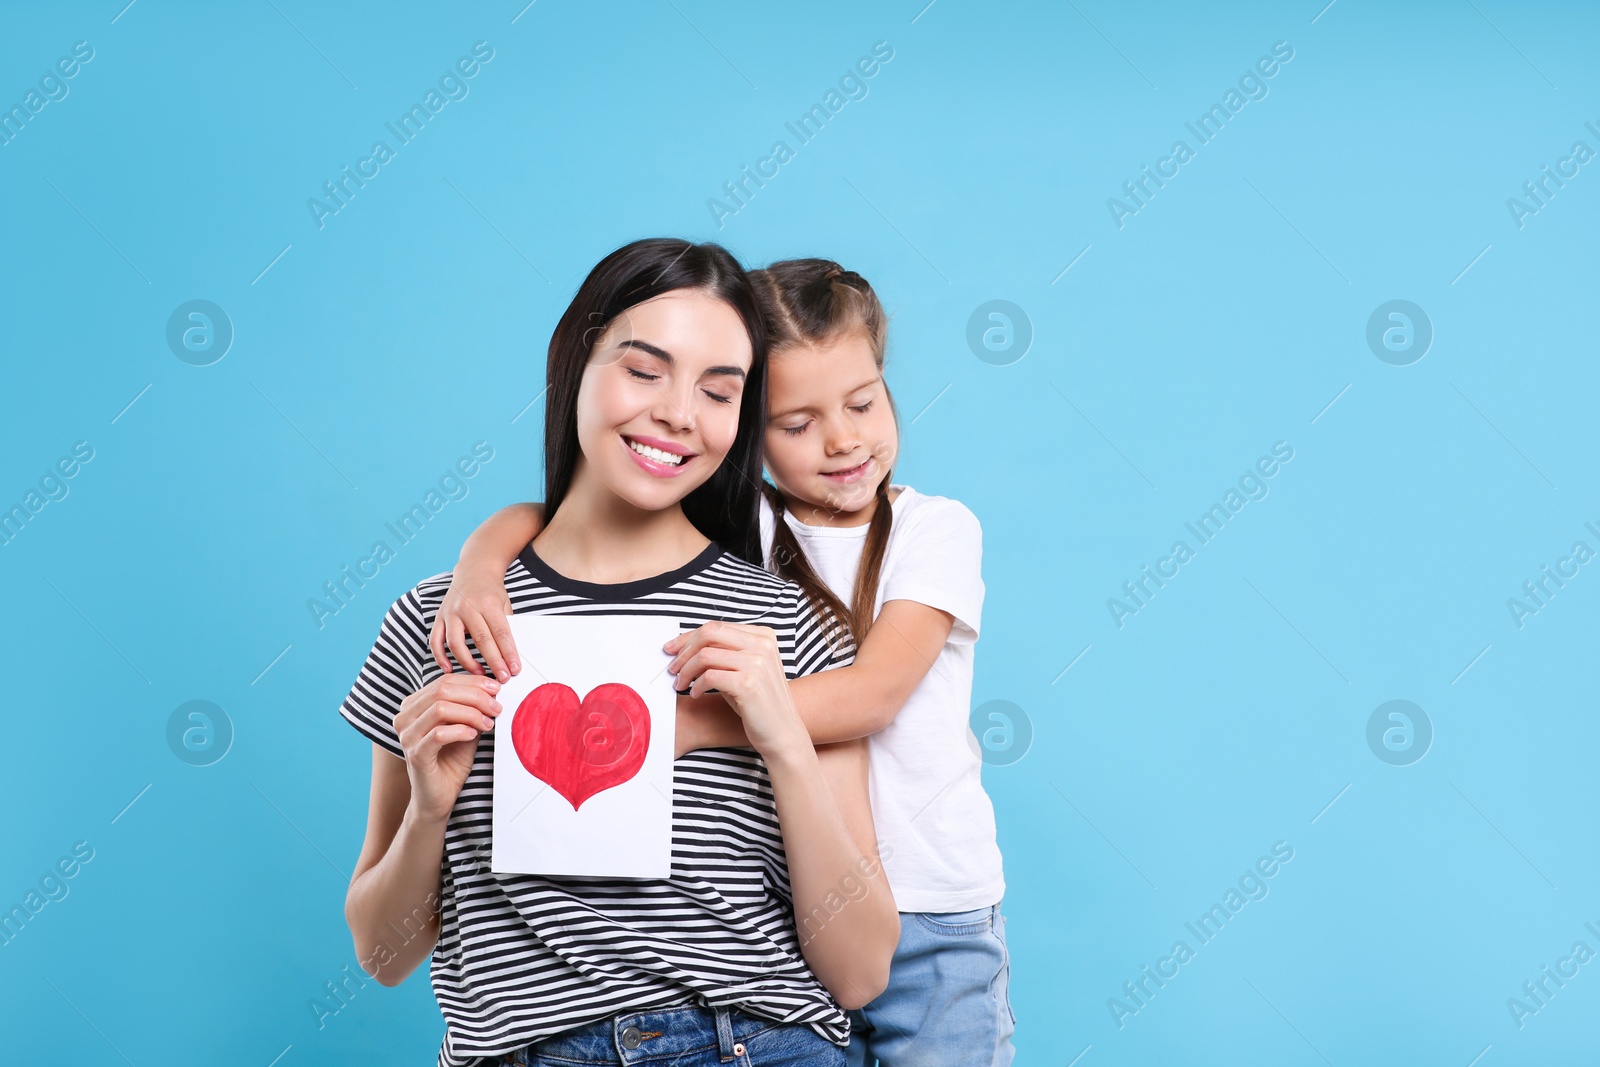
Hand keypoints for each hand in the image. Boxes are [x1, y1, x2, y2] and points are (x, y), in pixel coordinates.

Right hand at [394, 673, 502, 822]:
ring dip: (470, 713)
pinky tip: (474, 734)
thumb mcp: (465, 727)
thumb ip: (472, 708)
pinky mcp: (415, 755)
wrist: (439, 797)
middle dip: (475, 695)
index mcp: (414, 705)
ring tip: (488, 723)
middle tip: (496, 707)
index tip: (497, 689)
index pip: (444, 681)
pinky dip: (461, 730)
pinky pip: (439, 734)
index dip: (473, 682)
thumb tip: (493, 689)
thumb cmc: (451, 761)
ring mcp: (407, 736)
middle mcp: (405, 717)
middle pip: (442, 690)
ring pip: (440, 708)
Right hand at [428, 567, 519, 681]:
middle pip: (481, 640)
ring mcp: (450, 612)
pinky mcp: (439, 617)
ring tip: (480, 675)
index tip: (514, 669)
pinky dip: (440, 657)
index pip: (501, 632)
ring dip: (468, 662)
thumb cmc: (491, 591)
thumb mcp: (504, 604)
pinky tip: (449, 669)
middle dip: (493, 662)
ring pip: (455, 643)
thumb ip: (505, 626)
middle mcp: (467, 607)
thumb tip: (510, 656)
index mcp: (488, 603)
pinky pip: (436, 641)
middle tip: (502, 678)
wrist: (473, 572)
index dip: (508, 653)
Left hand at [665, 622, 807, 758]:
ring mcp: (757, 663)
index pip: (716, 626)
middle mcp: (762, 645)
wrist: (782, 733)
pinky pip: (708, 676)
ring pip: (705, 655)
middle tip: (672, 667)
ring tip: (680, 684)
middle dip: (684, 650)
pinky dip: (696, 686)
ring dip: (686, 671)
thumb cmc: (758, 703)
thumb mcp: (745, 669)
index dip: (689, 637)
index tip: (672, 649)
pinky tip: (695, 695)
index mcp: (763, 636)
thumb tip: (686, 645)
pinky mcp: (748, 684)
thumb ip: (724, 652)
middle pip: (709, 633)